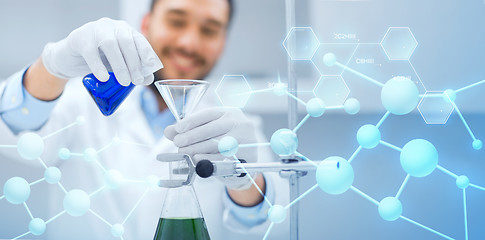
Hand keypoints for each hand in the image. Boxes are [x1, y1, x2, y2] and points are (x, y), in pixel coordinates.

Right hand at [41, 17, 162, 85]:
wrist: (70, 57)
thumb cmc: (99, 59)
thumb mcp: (117, 64)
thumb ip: (132, 69)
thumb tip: (148, 79)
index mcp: (123, 30)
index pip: (138, 38)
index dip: (145, 51)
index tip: (151, 65)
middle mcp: (111, 26)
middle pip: (125, 42)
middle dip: (134, 62)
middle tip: (137, 80)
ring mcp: (94, 30)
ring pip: (110, 45)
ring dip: (120, 65)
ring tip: (125, 82)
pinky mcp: (79, 38)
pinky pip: (90, 52)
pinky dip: (98, 66)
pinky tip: (104, 78)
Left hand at [164, 107, 258, 189]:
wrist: (247, 157)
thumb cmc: (225, 141)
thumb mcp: (209, 131)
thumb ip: (189, 130)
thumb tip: (168, 131)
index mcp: (229, 112)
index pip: (209, 114)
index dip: (192, 121)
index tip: (178, 128)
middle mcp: (239, 122)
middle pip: (213, 128)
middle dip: (192, 136)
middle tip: (177, 143)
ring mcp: (245, 138)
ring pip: (217, 143)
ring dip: (197, 148)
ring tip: (184, 152)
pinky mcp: (246, 154)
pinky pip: (224, 157)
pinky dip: (208, 158)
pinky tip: (196, 159)